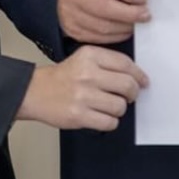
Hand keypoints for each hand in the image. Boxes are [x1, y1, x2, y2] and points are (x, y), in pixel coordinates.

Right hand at [17, 45, 148, 130]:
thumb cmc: (64, 76)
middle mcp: (87, 74)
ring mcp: (83, 96)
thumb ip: (108, 63)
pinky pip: (109, 123)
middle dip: (133, 93)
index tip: (143, 81)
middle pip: (127, 85)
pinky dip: (110, 122)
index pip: (126, 64)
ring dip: (119, 109)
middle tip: (130, 96)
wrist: (35, 91)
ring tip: (110, 106)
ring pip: (120, 106)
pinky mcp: (79, 116)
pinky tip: (102, 116)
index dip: (139, 75)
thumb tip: (137, 76)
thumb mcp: (84, 58)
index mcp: (90, 56)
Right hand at [58, 0, 149, 43]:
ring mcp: (70, 14)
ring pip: (102, 26)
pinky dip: (115, 36)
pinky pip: (97, 37)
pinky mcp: (72, 30)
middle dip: (129, 13)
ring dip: (124, 27)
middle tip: (146, 15)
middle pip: (103, 8)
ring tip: (138, 23)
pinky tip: (125, 30)